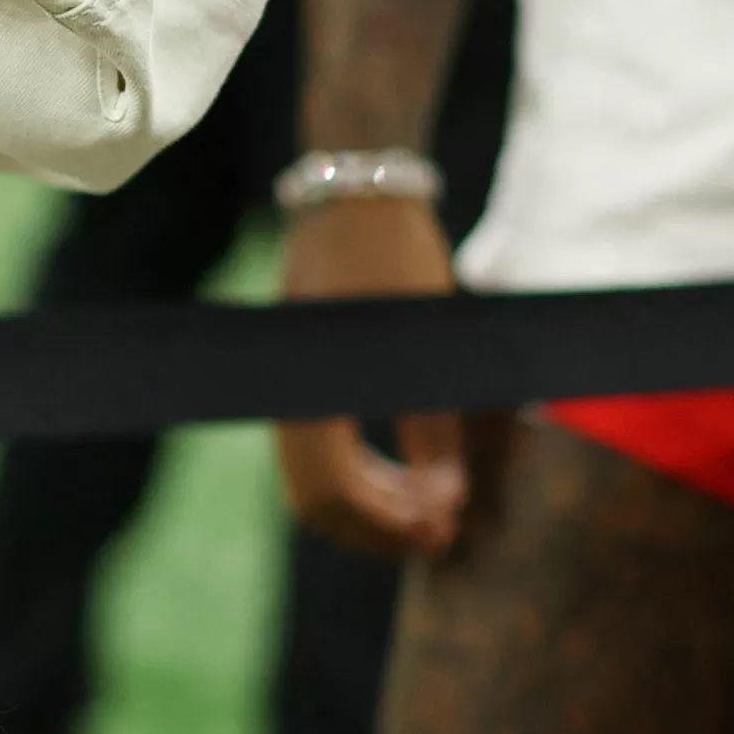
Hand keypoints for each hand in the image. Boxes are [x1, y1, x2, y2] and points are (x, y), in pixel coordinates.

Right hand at [273, 185, 473, 564]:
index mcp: (310, 387)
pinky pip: (324, 455)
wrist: (355, 197)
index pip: (333, 491)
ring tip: (437, 510)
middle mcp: (287, 397)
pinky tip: (414, 480)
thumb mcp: (428, 342)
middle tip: (443, 535)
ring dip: (377, 506)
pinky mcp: (303, 386)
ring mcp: (290, 393)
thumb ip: (436, 424)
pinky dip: (366, 476)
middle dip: (380, 526)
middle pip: (318, 501)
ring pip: (319, 484)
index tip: (442, 529)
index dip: (386, 523)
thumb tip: (446, 498)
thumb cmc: (396, 258)